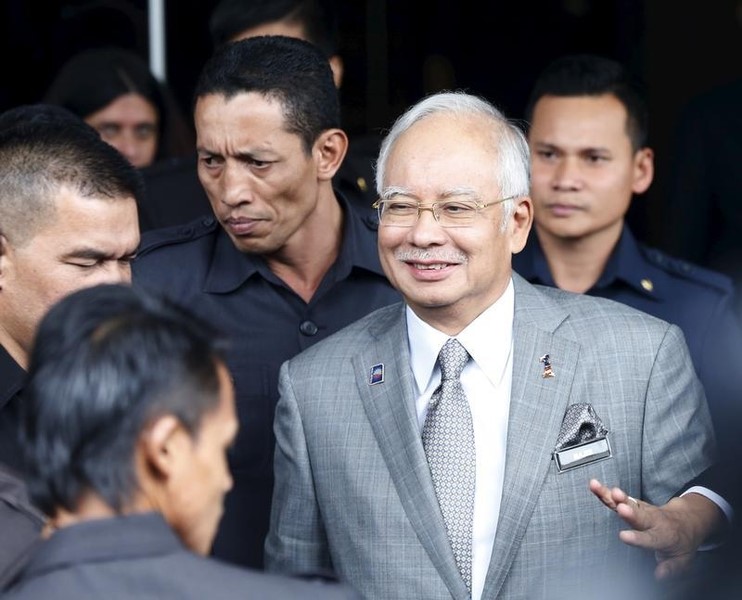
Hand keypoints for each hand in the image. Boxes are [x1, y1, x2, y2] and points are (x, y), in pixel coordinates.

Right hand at [589, 478, 725, 579]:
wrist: (686, 519)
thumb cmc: (681, 542)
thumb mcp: (683, 559)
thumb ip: (671, 567)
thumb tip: (658, 575)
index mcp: (665, 535)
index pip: (651, 538)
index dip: (638, 538)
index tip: (623, 536)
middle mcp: (652, 520)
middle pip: (640, 516)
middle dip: (629, 512)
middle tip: (620, 508)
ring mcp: (642, 510)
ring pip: (626, 502)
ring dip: (612, 496)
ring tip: (599, 488)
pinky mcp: (632, 504)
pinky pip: (617, 499)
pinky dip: (605, 492)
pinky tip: (593, 485)